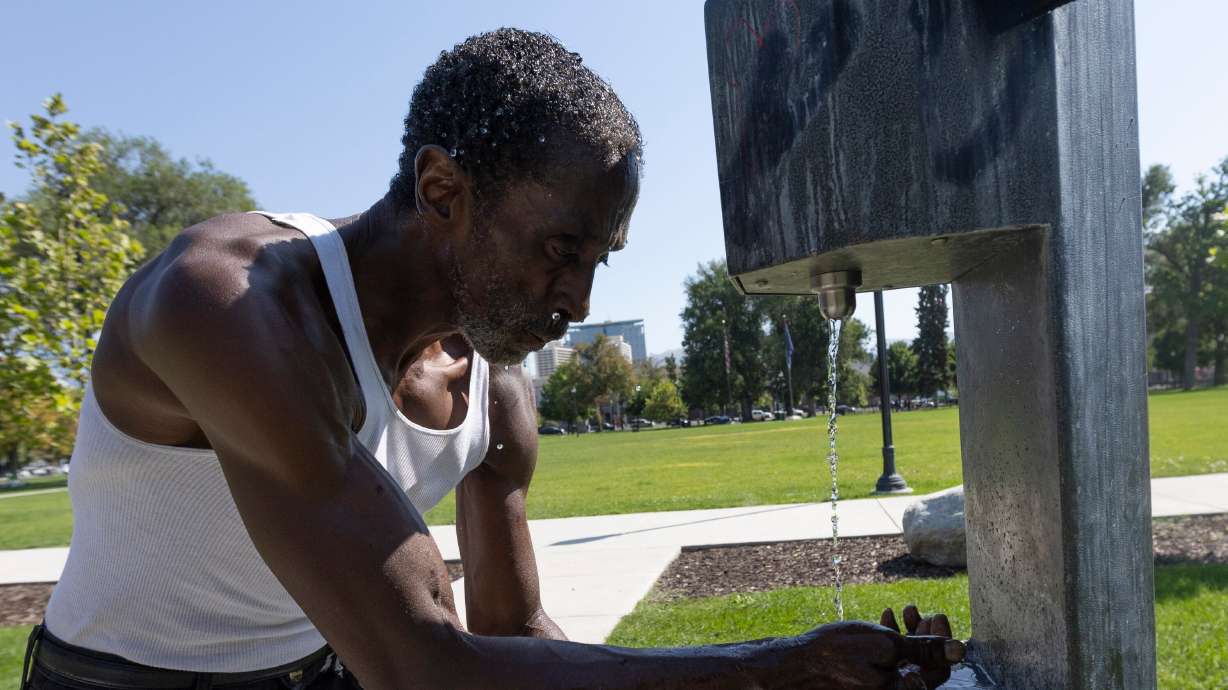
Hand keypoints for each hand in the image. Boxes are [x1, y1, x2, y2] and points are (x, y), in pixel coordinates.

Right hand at [767, 611, 962, 688]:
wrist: (798, 664)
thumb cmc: (838, 654)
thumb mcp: (885, 645)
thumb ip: (924, 649)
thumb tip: (960, 651)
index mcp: (904, 689)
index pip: (940, 669)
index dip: (942, 640)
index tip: (934, 615)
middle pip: (924, 664)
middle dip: (925, 634)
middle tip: (920, 611)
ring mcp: (879, 685)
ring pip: (906, 660)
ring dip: (909, 633)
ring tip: (904, 611)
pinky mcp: (866, 678)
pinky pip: (888, 662)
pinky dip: (891, 640)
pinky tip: (885, 618)